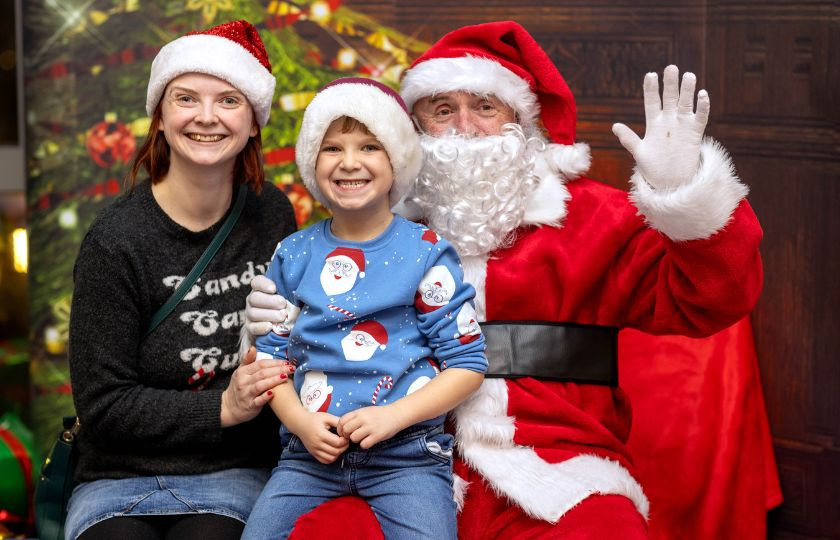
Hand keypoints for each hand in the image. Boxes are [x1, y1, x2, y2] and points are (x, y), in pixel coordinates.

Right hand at [220, 346, 291, 427]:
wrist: (229, 407)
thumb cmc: (239, 387)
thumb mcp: (240, 372)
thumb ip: (247, 360)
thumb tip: (253, 347)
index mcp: (243, 372)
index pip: (260, 364)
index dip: (274, 362)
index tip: (286, 362)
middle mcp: (243, 382)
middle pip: (262, 373)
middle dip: (278, 370)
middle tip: (291, 368)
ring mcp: (246, 394)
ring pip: (260, 385)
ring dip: (273, 380)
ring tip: (285, 377)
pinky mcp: (249, 406)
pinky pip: (258, 401)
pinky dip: (265, 397)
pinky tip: (273, 393)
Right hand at [245, 275, 288, 336]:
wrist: (276, 326)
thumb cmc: (285, 306)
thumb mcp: (287, 296)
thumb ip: (288, 291)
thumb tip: (298, 288)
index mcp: (260, 289)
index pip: (257, 282)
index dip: (264, 284)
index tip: (274, 288)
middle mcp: (252, 300)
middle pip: (254, 298)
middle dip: (270, 301)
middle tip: (283, 304)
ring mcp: (250, 314)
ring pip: (253, 313)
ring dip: (269, 315)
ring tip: (282, 316)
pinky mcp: (251, 328)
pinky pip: (252, 328)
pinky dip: (261, 327)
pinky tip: (270, 326)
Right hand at [294, 412, 348, 463]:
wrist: (300, 423)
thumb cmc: (314, 419)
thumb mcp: (326, 417)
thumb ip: (337, 421)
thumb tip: (347, 428)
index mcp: (321, 434)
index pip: (337, 443)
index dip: (345, 440)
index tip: (346, 436)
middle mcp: (317, 444)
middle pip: (335, 451)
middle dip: (344, 447)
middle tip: (345, 441)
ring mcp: (314, 450)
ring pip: (331, 458)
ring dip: (338, 453)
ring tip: (340, 446)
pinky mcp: (313, 453)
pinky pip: (324, 461)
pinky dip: (331, 458)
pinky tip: (333, 451)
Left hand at [338, 406, 406, 449]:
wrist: (396, 414)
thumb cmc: (379, 414)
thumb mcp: (365, 411)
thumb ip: (355, 417)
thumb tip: (342, 427)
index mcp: (359, 412)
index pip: (341, 420)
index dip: (340, 428)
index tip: (343, 432)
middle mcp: (363, 419)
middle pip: (346, 430)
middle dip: (346, 435)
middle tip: (351, 437)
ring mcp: (370, 427)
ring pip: (354, 438)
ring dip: (356, 440)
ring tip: (362, 438)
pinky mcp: (377, 436)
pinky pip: (364, 444)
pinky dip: (364, 445)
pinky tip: (369, 441)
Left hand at [612, 65, 709, 189]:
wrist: (670, 182)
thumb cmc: (653, 167)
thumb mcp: (639, 152)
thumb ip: (629, 139)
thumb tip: (614, 126)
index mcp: (653, 123)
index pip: (652, 102)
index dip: (651, 89)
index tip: (650, 74)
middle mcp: (669, 121)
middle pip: (670, 98)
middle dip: (670, 84)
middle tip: (671, 67)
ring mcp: (682, 125)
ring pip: (686, 104)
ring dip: (687, 91)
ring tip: (688, 76)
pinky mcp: (695, 133)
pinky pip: (700, 117)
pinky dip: (702, 107)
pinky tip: (702, 95)